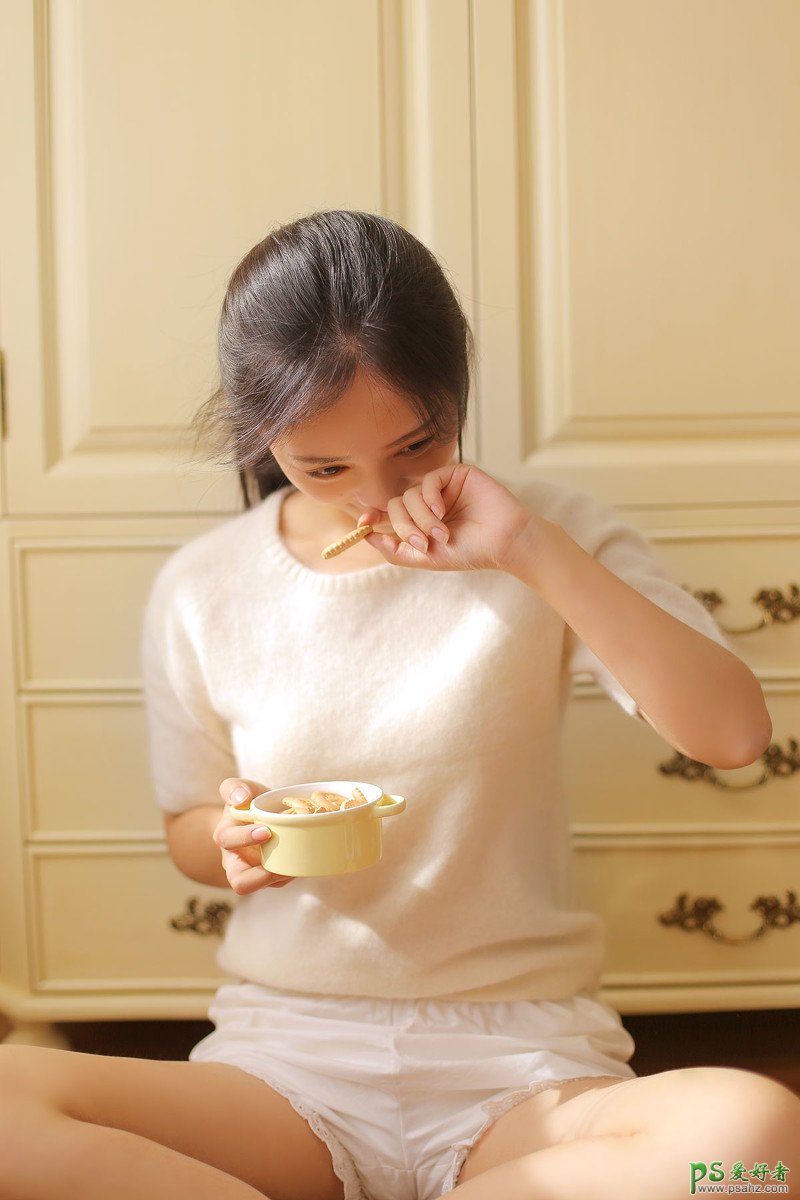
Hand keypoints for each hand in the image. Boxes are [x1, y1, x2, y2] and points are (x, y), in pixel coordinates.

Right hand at [214, 778, 294, 894]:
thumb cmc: (248, 801)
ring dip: (282, 875)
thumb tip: (241, 798)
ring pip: (266, 885)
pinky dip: (292, 872)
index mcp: (226, 836)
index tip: (266, 831)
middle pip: (240, 882)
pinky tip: (301, 857)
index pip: (228, 841)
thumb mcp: (240, 789)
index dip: (245, 838)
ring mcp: (254, 871)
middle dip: (261, 875)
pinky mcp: (271, 876)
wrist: (260, 814)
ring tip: (296, 859)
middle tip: (280, 857)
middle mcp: (236, 860)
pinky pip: (281, 882)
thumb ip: (234, 787)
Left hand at [360, 463, 541, 573]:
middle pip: (396, 504)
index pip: (389, 514)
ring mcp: (441, 488)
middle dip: (405, 526)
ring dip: (422, 518)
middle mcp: (428, 503)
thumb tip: (367, 536)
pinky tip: (442, 512)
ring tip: (442, 534)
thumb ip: (396, 550)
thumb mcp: (427, 558)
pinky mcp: (455, 474)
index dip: (372, 516)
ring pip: (410, 494)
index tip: (364, 524)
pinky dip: (430, 497)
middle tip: (424, 543)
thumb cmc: (470, 552)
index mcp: (420, 522)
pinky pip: (429, 479)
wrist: (504, 543)